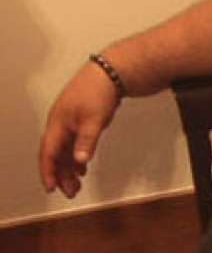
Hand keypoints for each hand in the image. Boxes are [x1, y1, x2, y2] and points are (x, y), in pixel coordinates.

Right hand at [39, 62, 119, 197]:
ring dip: (70, 167)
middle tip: (71, 192)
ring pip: (65, 149)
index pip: (48, 152)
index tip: (51, 188)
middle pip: (56, 154)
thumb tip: (80, 162)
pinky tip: (83, 166)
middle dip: (62, 174)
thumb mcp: (94, 121)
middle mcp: (60, 123)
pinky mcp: (80, 118)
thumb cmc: (98, 92)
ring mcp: (70, 120)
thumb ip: (86, 142)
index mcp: (58, 123)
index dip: (48, 171)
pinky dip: (77, 155)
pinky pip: (74, 142)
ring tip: (77, 184)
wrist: (110, 72)